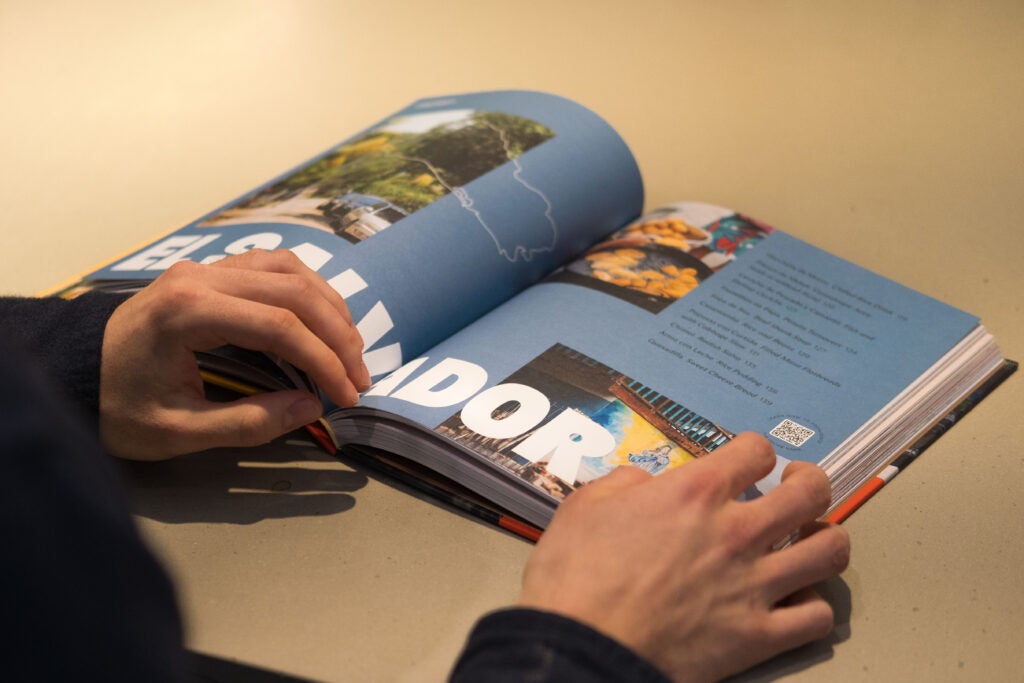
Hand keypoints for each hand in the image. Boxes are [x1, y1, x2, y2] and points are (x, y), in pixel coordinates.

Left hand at [99, 249, 370, 459]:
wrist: (72, 373)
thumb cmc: (119, 407)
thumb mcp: (178, 432)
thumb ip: (248, 422)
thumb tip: (312, 406)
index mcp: (188, 312)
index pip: (280, 326)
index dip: (324, 360)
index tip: (348, 395)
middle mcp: (200, 276)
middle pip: (294, 291)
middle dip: (337, 335)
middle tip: (360, 376)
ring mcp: (204, 268)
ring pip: (289, 270)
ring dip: (329, 306)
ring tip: (350, 347)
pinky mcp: (209, 271)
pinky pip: (272, 266)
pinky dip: (306, 289)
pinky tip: (321, 318)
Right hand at [518, 433, 849, 682]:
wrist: (582, 647)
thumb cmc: (576, 579)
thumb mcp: (585, 507)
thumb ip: (623, 484)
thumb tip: (644, 484)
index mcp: (695, 493)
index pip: (755, 452)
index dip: (755, 452)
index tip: (749, 462)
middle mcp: (736, 532)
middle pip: (810, 493)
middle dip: (811, 482)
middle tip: (800, 485)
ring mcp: (753, 585)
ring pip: (830, 551)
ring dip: (827, 539)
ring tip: (813, 539)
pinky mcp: (757, 636)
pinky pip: (816, 617)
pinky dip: (813, 606)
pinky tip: (797, 600)